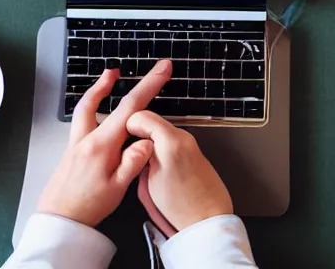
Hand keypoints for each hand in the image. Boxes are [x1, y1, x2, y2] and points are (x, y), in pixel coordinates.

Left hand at [37, 60, 172, 226]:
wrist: (58, 222)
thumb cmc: (88, 207)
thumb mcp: (117, 190)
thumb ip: (132, 163)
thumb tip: (147, 141)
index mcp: (101, 145)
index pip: (129, 108)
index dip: (148, 85)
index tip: (161, 70)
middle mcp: (86, 138)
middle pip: (96, 100)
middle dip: (109, 81)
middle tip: (120, 68)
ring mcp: (76, 142)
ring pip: (84, 107)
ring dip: (97, 89)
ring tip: (109, 76)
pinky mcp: (72, 149)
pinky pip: (81, 119)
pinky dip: (90, 105)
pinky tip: (99, 110)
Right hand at [127, 110, 232, 231]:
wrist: (208, 218)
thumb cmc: (181, 207)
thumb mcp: (148, 184)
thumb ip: (139, 157)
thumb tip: (134, 146)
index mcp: (170, 141)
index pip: (141, 116)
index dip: (129, 127)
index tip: (126, 140)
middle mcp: (183, 136)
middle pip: (152, 122)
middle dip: (141, 136)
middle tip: (135, 156)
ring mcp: (190, 142)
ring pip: (161, 131)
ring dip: (152, 142)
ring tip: (149, 165)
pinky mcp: (194, 150)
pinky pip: (171, 140)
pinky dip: (162, 147)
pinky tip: (161, 167)